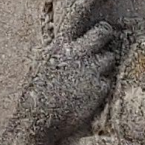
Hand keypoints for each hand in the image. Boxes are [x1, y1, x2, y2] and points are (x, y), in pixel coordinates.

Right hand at [16, 22, 122, 141]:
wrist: (37, 119)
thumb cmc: (36, 95)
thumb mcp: (42, 66)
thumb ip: (60, 55)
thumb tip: (73, 49)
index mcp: (60, 46)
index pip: (82, 25)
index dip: (94, 29)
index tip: (98, 36)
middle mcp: (77, 53)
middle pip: (103, 33)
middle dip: (106, 37)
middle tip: (105, 49)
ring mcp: (90, 69)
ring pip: (109, 59)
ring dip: (104, 67)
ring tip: (90, 80)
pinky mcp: (99, 88)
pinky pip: (107, 83)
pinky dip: (101, 89)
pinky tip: (88, 98)